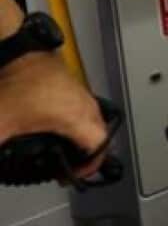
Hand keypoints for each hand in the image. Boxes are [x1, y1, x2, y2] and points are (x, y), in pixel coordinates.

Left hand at [0, 52, 107, 178]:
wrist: (19, 50)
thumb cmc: (18, 81)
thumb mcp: (3, 124)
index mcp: (76, 117)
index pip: (99, 147)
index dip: (90, 166)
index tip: (75, 175)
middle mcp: (85, 106)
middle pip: (100, 136)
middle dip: (88, 155)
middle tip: (71, 166)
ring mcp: (81, 94)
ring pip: (94, 122)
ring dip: (84, 137)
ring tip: (66, 149)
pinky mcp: (73, 86)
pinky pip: (84, 110)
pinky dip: (77, 123)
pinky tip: (56, 127)